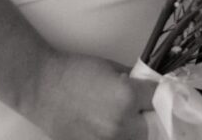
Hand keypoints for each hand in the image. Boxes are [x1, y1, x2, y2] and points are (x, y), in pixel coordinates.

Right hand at [32, 50, 155, 139]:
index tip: (156, 93)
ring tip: (116, 117)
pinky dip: (117, 137)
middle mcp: (122, 125)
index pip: (159, 98)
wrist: (42, 87)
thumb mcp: (111, 67)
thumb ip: (134, 81)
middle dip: (149, 117)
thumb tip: (151, 88)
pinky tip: (104, 126)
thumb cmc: (75, 71)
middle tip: (140, 109)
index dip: (159, 93)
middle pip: (153, 128)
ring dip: (134, 130)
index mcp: (127, 98)